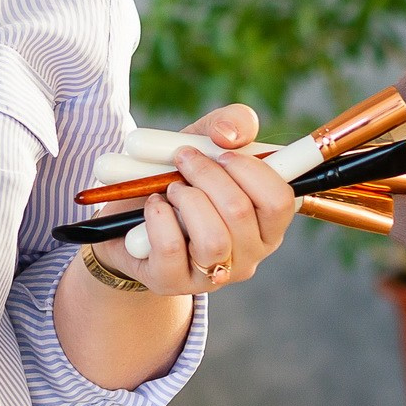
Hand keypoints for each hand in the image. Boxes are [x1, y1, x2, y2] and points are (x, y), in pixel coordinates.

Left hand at [92, 103, 296, 295]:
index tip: (224, 152)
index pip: (281, 201)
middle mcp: (249, 252)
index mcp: (266, 221)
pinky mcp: (173, 282)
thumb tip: (229, 134)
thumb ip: (230, 124)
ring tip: (170, 187)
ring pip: (213, 238)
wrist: (124, 213)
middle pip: (241, 212)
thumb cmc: (176, 175)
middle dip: (207, 174)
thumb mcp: (202, 141)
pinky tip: (152, 205)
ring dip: (186, 199)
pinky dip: (158, 216)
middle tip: (183, 157)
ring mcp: (213, 273)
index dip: (254, 171)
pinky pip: (171, 249)